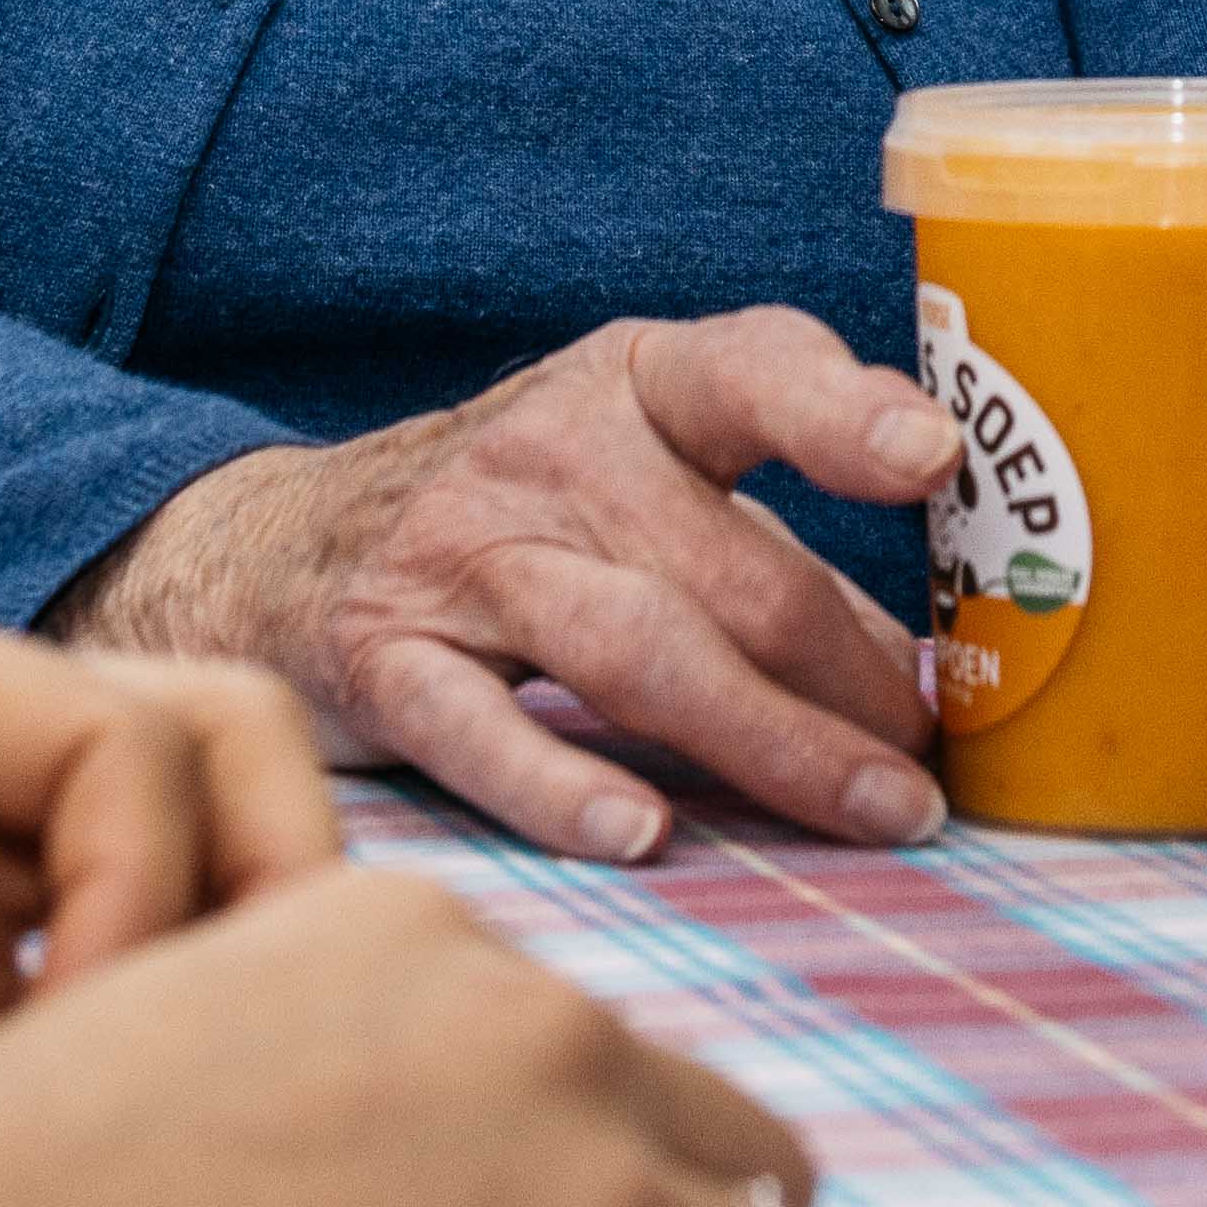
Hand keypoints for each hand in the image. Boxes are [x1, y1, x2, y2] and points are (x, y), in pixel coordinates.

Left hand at [0, 570, 338, 1117]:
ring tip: (177, 1110)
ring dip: (203, 965)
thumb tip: (155, 1127)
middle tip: (233, 1060)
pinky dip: (136, 1031)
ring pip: (183, 846)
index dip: (157, 888)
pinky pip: (108, 951)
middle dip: (250, 893)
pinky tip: (111, 1139)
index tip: (96, 1045)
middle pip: (204, 748)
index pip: (126, 736)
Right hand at [63, 310, 961, 863]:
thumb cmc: (520, 518)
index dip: (846, 412)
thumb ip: (770, 551)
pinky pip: (479, 729)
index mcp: (636, 384)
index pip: (753, 370)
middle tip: (928, 767)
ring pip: (634, 646)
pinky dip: (561, 785)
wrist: (271, 550)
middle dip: (849, 676)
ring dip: (770, 741)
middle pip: (727, 566)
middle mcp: (549, 451)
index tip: (935, 459)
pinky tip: (644, 836)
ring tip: (870, 813)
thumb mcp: (640, 477)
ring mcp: (461, 556)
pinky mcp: (383, 660)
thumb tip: (920, 674)